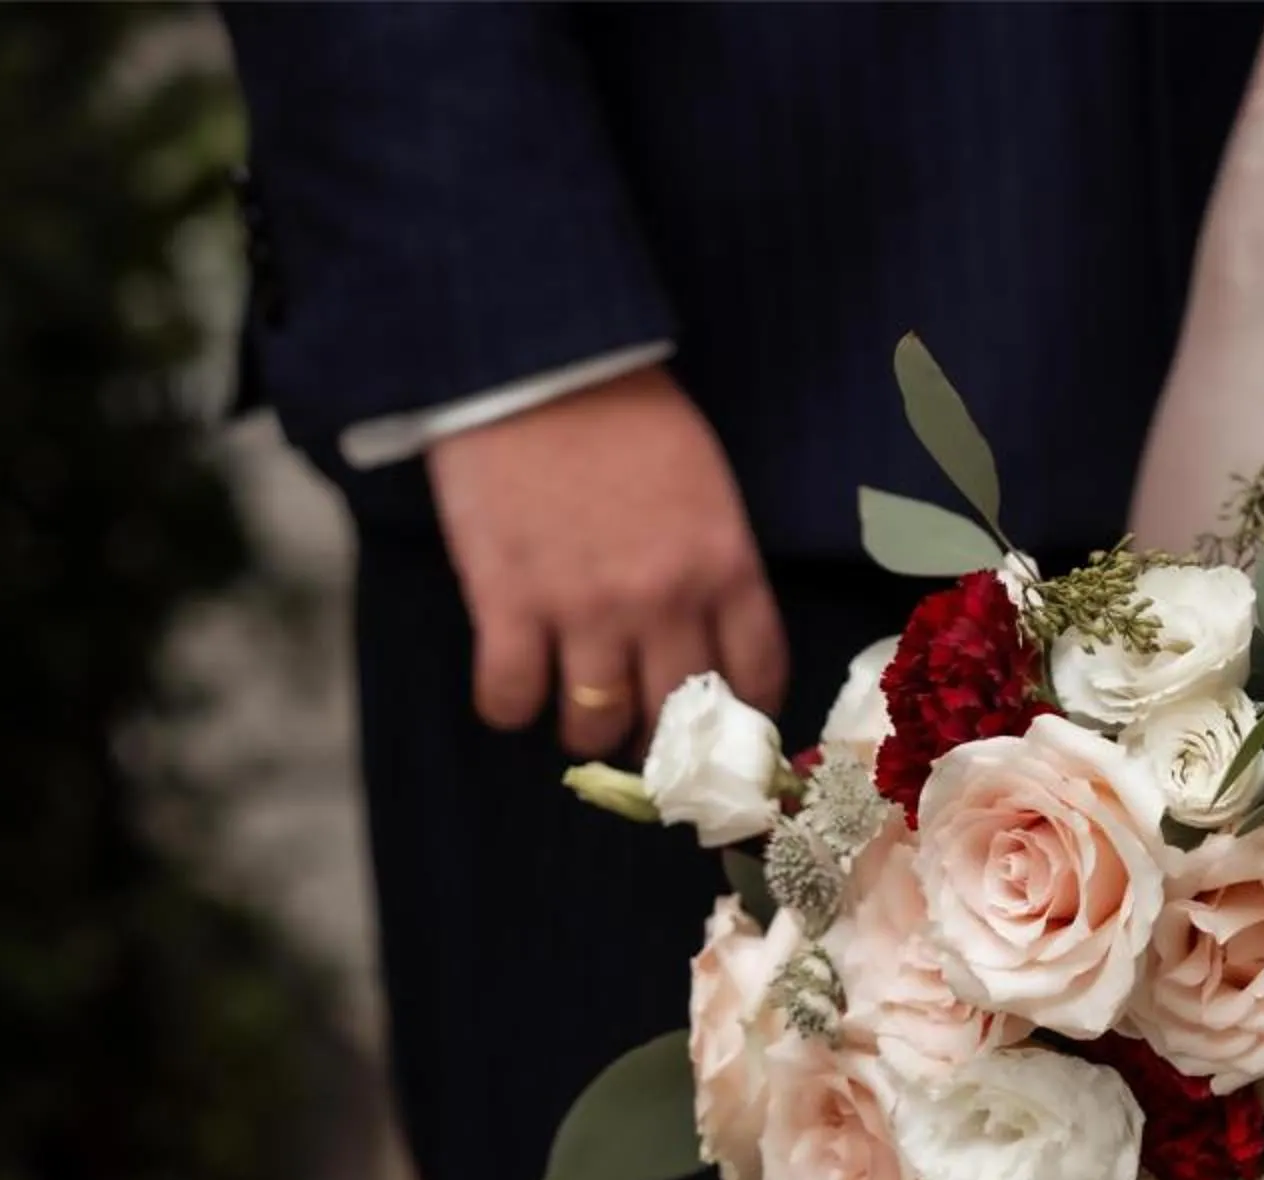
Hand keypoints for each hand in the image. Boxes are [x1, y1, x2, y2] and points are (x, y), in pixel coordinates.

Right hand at [426, 365, 787, 757]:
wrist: (535, 356)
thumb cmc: (624, 411)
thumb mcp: (704, 486)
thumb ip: (713, 564)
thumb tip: (705, 640)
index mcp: (725, 566)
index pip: (756, 681)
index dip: (737, 719)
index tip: (715, 724)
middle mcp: (665, 600)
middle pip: (676, 720)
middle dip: (659, 738)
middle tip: (635, 724)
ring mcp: (585, 607)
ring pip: (595, 724)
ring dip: (584, 728)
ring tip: (569, 702)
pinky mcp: (508, 602)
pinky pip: (511, 699)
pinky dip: (507, 705)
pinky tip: (510, 682)